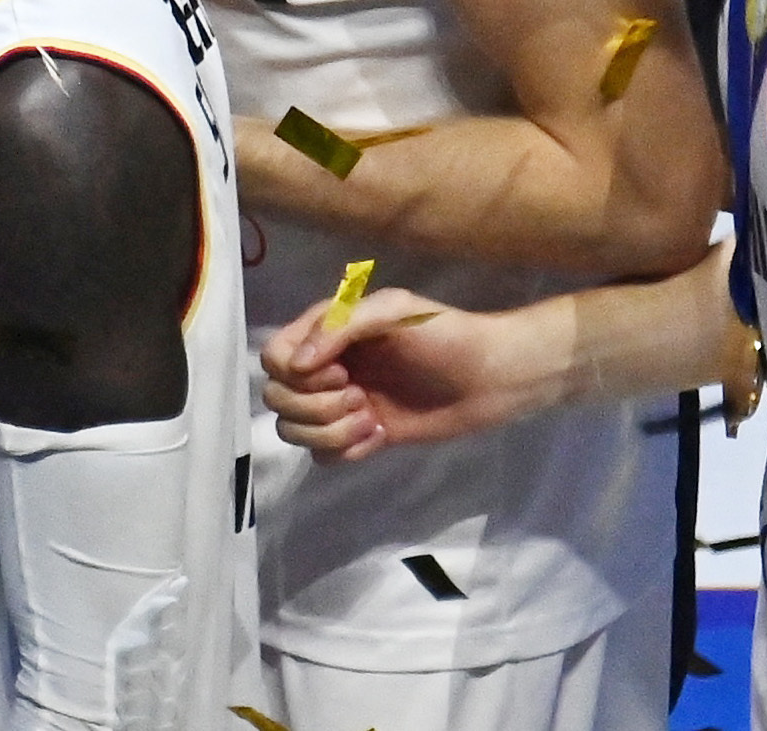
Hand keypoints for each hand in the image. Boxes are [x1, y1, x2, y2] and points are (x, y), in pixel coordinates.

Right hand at [259, 285, 552, 461]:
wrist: (493, 376)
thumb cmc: (443, 335)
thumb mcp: (391, 310)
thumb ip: (338, 326)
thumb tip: (295, 366)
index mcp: (325, 334)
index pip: (272, 357)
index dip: (296, 372)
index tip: (342, 370)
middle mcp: (325, 369)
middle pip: (276, 398)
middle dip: (314, 405)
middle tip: (360, 395)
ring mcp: (341, 405)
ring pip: (293, 430)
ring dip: (329, 430)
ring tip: (370, 419)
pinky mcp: (362, 436)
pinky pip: (322, 455)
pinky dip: (344, 449)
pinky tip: (379, 435)